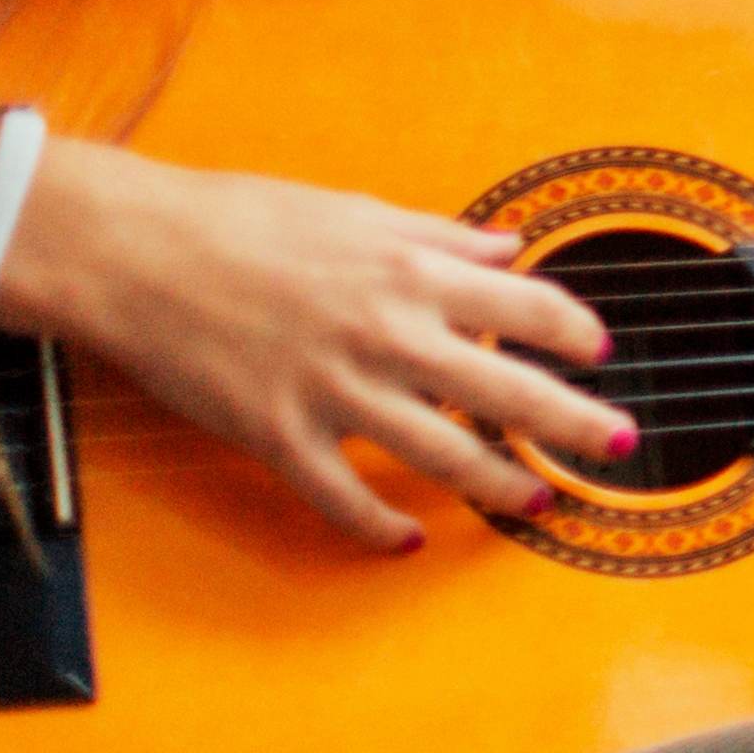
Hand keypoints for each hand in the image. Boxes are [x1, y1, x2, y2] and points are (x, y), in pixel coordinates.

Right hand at [0, 137, 632, 553]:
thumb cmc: (241, 219)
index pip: (527, 307)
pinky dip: (376, 526)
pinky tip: (406, 542)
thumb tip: (508, 245)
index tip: (601, 353)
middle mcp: (386, 334)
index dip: (575, 332)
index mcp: (410, 273)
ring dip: (497, 484)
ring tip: (536, 501)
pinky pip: (340, 495)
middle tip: (619, 443)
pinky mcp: (276, 433)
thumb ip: (439, 236)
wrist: (133, 251)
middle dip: (574, 423)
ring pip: (440, 453)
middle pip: (508, 390)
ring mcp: (333, 390)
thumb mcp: (357, 210)